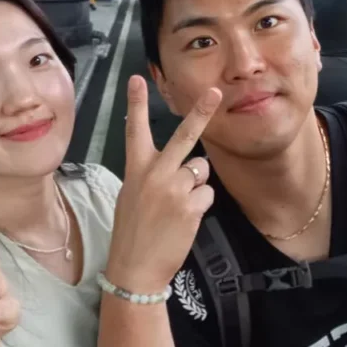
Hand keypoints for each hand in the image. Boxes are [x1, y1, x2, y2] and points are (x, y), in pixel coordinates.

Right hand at [106, 76, 221, 292]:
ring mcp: (175, 189)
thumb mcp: (131, 195)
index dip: (136, 103)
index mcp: (136, 169)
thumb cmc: (132, 232)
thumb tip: (177, 164)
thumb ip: (150, 175)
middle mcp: (156, 174)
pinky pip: (206, 194)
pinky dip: (200, 205)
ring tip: (177, 206)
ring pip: (201, 170)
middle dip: (201, 112)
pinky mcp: (191, 207)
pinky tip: (183, 219)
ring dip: (195, 184)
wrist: (135, 268)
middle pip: (184, 136)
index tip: (136, 78)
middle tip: (215, 91)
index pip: (135, 129)